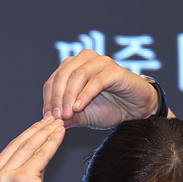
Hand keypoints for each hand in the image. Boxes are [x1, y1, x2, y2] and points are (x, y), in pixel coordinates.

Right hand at [0, 117, 64, 181]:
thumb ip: (14, 174)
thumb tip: (32, 152)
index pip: (8, 150)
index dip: (26, 136)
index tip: (39, 126)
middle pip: (18, 145)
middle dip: (37, 130)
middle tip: (51, 118)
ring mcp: (4, 176)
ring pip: (29, 147)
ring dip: (46, 132)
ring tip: (59, 122)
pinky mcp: (22, 179)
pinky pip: (41, 155)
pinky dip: (52, 142)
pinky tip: (60, 133)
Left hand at [42, 49, 171, 127]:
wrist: (135, 111)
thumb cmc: (109, 109)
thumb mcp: (82, 115)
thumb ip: (65, 116)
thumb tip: (47, 121)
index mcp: (74, 66)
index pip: (53, 80)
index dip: (48, 99)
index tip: (47, 117)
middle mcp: (86, 59)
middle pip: (63, 75)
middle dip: (57, 98)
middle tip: (56, 117)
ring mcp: (101, 62)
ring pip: (77, 76)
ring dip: (69, 97)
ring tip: (67, 114)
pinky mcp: (115, 71)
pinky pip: (95, 81)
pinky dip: (85, 95)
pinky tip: (79, 108)